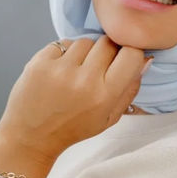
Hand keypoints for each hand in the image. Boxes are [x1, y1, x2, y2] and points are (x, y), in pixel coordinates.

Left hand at [0, 35, 152, 160]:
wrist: (31, 137)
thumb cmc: (73, 128)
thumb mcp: (109, 118)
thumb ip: (130, 89)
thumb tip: (145, 58)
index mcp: (104, 96)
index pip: (132, 54)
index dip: (129, 54)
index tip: (123, 60)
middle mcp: (84, 81)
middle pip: (109, 42)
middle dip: (106, 52)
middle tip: (96, 69)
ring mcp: (60, 70)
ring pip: (86, 41)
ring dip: (84, 53)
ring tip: (75, 73)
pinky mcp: (40, 62)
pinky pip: (63, 42)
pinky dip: (64, 53)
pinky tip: (59, 72)